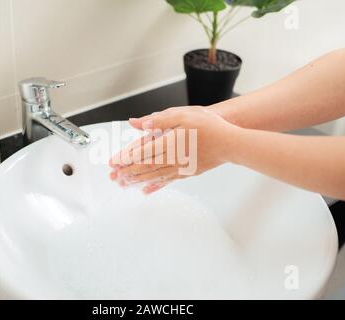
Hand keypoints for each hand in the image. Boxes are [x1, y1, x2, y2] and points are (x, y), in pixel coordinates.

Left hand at [109, 106, 238, 193]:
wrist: (230, 143)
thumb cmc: (209, 126)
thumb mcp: (183, 115)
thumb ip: (159, 119)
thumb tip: (139, 123)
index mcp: (169, 142)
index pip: (142, 152)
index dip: (126, 158)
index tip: (113, 163)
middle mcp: (172, 158)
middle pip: (145, 167)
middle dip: (127, 172)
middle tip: (114, 177)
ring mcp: (180, 168)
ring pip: (154, 176)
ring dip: (137, 180)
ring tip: (124, 185)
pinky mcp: (187, 173)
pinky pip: (166, 181)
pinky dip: (154, 186)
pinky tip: (146, 191)